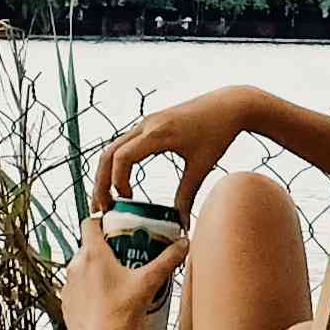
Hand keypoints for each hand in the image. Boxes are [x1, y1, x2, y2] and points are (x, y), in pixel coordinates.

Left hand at [58, 215, 184, 329]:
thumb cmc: (118, 314)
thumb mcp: (148, 283)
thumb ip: (167, 261)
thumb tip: (183, 244)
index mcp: (93, 253)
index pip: (90, 222)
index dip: (103, 221)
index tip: (118, 228)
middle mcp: (76, 265)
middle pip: (89, 246)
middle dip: (108, 249)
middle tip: (128, 258)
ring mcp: (68, 284)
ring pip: (83, 267)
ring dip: (98, 270)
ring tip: (119, 282)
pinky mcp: (66, 302)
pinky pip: (78, 288)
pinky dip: (90, 289)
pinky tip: (107, 300)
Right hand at [92, 87, 251, 214]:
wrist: (228, 104)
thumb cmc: (218, 132)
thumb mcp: (202, 166)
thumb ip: (188, 195)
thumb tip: (181, 225)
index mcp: (158, 133)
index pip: (122, 157)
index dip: (117, 182)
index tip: (126, 202)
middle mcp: (146, 124)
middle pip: (108, 154)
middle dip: (101, 183)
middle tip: (101, 209)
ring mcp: (146, 122)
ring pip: (112, 148)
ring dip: (105, 174)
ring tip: (106, 201)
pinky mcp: (149, 124)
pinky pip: (123, 144)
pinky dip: (116, 165)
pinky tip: (121, 185)